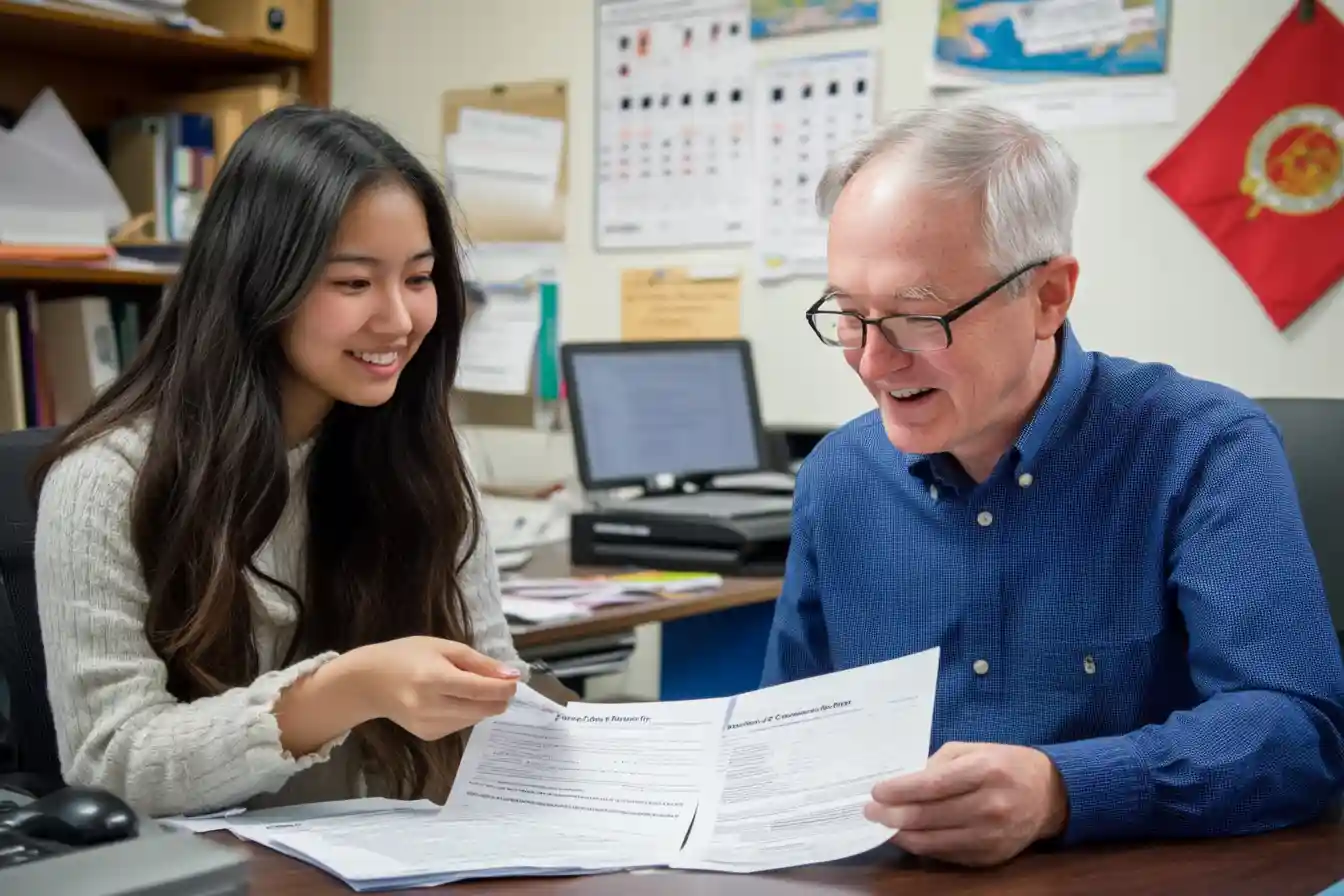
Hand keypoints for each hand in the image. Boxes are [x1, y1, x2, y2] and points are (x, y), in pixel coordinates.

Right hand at [339, 636, 520, 740]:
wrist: (369, 682)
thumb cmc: (408, 656)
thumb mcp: (444, 647)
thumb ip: (479, 662)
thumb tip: (511, 675)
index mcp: (435, 679)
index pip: (481, 690)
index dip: (504, 687)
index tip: (514, 680)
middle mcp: (431, 706)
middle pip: (482, 709)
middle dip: (499, 698)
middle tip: (499, 684)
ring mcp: (428, 724)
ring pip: (474, 719)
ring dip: (483, 705)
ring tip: (469, 687)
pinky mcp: (427, 735)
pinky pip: (460, 725)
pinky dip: (466, 713)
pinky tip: (452, 700)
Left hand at [863, 742, 1068, 866]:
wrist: (1050, 795)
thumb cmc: (1005, 764)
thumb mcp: (973, 750)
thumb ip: (938, 763)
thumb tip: (904, 782)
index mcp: (984, 771)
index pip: (932, 785)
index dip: (900, 790)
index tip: (876, 791)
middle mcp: (989, 806)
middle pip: (929, 816)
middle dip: (892, 814)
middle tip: (869, 811)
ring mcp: (991, 836)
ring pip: (933, 841)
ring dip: (901, 834)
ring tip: (882, 825)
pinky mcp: (991, 857)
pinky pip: (947, 855)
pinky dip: (923, 846)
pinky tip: (908, 836)